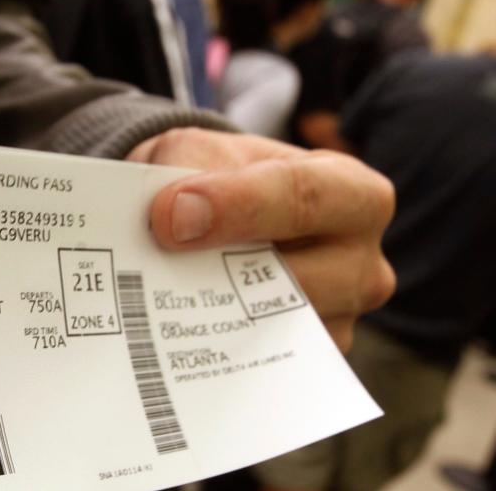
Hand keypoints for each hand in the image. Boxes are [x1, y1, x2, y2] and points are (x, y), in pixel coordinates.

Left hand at [129, 128, 395, 350]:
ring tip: (156, 290)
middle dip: (219, 269)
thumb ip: (186, 169)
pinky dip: (205, 343)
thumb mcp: (199, 149)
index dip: (237, 204)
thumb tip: (176, 216)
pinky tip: (168, 325)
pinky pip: (254, 366)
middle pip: (298, 279)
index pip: (307, 197)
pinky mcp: (301, 364)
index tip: (171, 214)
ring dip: (208, 312)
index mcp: (353, 193)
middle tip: (156, 258)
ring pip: (273, 331)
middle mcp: (361, 262)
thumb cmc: (216, 176)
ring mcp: (337, 320)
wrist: (204, 215)